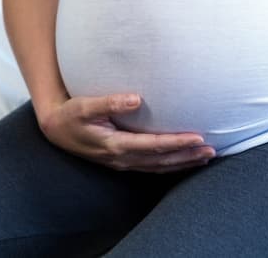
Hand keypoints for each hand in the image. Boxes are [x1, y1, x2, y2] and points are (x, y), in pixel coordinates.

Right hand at [36, 93, 215, 173]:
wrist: (55, 130)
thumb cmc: (70, 115)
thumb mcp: (84, 105)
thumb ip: (109, 102)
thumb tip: (135, 98)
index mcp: (114, 145)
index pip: (153, 146)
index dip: (177, 142)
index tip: (198, 137)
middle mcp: (121, 159)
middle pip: (161, 161)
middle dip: (187, 156)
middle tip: (212, 150)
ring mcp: (122, 163)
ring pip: (159, 167)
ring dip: (183, 163)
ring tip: (206, 157)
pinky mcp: (123, 162)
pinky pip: (152, 167)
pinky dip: (171, 165)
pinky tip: (185, 161)